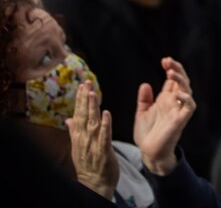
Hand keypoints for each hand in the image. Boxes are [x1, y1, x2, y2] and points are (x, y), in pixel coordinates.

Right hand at [67, 82, 118, 199]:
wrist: (94, 183)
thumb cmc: (89, 164)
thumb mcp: (79, 146)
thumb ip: (74, 131)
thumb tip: (69, 119)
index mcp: (79, 136)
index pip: (78, 114)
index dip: (80, 99)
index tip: (82, 85)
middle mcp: (84, 138)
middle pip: (84, 115)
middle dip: (85, 99)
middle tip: (86, 83)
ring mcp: (93, 144)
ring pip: (92, 123)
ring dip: (93, 108)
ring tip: (93, 93)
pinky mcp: (104, 151)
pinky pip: (104, 136)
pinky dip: (105, 125)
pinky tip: (106, 113)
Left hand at [134, 57, 195, 175]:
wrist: (149, 152)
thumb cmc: (147, 133)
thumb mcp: (142, 112)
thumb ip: (144, 99)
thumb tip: (145, 84)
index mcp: (166, 99)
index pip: (172, 80)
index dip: (171, 68)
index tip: (164, 60)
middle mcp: (174, 102)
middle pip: (181, 81)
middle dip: (177, 70)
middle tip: (168, 61)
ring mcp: (179, 110)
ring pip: (187, 90)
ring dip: (181, 80)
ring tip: (171, 73)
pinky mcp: (181, 120)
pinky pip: (189, 106)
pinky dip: (186, 98)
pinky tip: (178, 93)